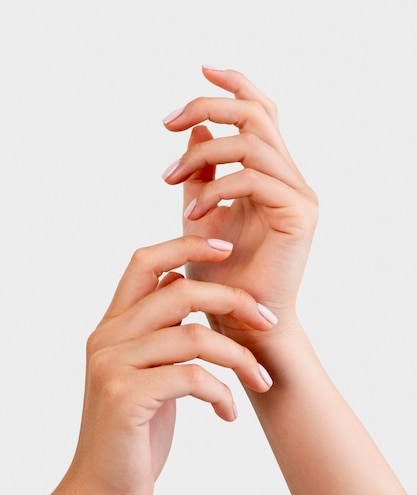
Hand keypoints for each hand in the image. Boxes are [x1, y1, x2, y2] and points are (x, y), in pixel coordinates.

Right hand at [66, 236, 275, 494]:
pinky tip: (228, 414)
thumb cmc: (135, 434)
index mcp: (113, 326)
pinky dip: (223, 394)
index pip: (145, 262)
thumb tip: (182, 286)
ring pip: (194, 337)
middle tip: (270, 322)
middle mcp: (108, 338)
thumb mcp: (147, 373)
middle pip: (181, 292)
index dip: (187, 246)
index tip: (228, 249)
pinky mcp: (125, 398)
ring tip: (261, 380)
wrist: (102, 493)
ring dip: (240, 357)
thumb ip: (159, 331)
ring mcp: (113, 366)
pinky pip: (193, 378)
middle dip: (234, 301)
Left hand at [162, 67, 317, 345]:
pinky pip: (255, 180)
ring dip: (204, 151)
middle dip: (209, 107)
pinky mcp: (300, 215)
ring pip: (254, 141)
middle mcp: (289, 178)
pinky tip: (193, 212)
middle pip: (257, 113)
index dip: (235, 84)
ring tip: (169, 179)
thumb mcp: (202, 213)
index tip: (199, 71)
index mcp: (270, 174)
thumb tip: (192, 130)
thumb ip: (202, 172)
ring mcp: (298, 195)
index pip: (261, 112)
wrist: (240, 323)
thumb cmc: (220, 276)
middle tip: (168, 124)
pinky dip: (217, 188)